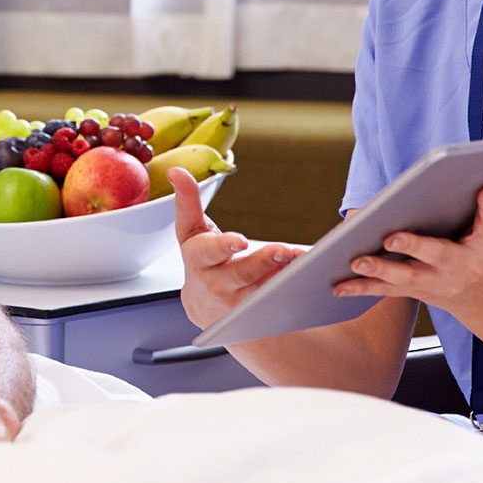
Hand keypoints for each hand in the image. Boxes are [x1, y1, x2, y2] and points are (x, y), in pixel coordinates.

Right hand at [171, 166, 298, 330]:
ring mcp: (237, 302)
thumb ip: (187, 201)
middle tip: (283, 251)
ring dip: (282, 275)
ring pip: (262, 290)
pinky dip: (290, 285)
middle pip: (241, 274)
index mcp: (199, 259)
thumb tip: (176, 170)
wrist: (204, 304)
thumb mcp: (191, 231)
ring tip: (300, 259)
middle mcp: (217, 283)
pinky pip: (275, 299)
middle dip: (263, 262)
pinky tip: (306, 271)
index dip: (224, 246)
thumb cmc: (201, 260)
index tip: (240, 241)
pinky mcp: (256, 311)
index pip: (209, 252)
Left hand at [332, 184, 482, 321]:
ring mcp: (420, 287)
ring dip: (364, 282)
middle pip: (406, 273)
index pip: (435, 253)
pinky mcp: (407, 290)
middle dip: (382, 267)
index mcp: (458, 262)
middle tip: (358, 259)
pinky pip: (382, 291)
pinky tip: (336, 287)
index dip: (414, 245)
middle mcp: (437, 278)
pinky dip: (359, 289)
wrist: (482, 294)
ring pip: (390, 286)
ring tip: (338, 280)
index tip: (392, 237)